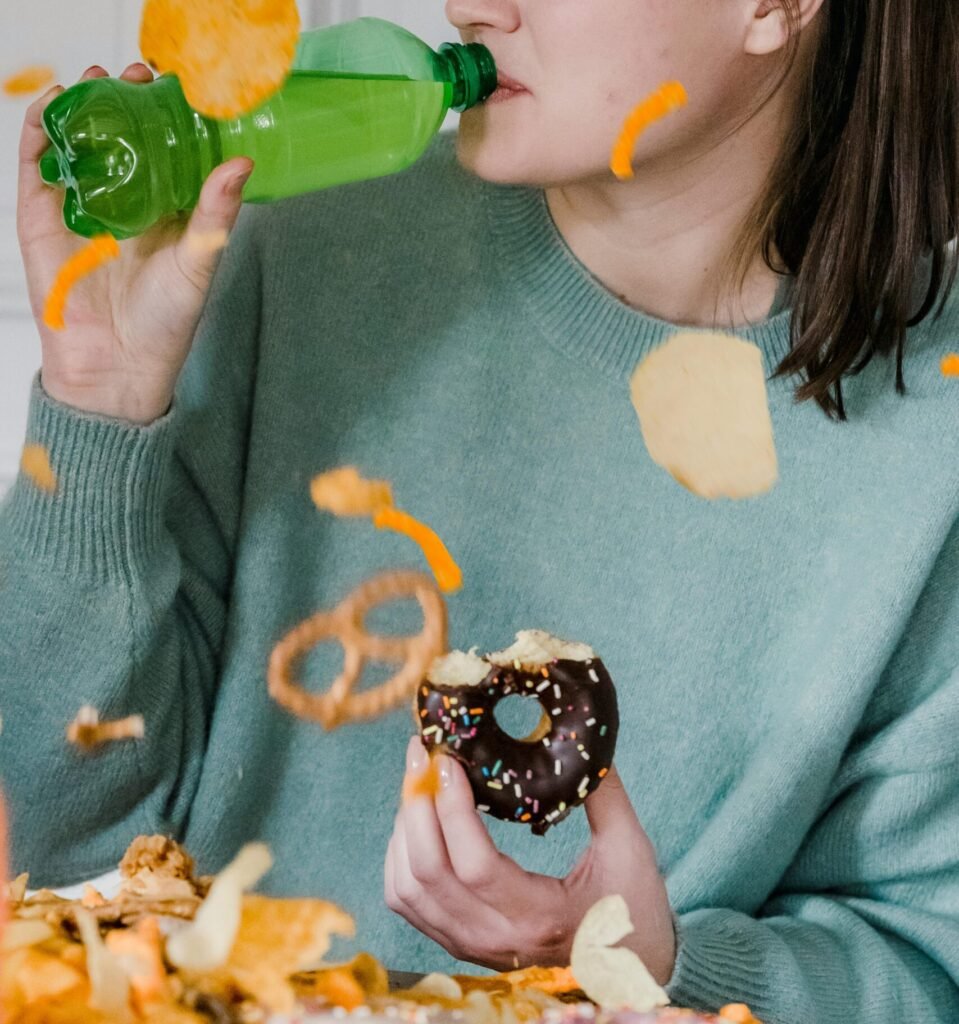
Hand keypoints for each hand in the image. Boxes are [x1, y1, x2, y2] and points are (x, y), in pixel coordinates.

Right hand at [17, 64, 253, 423]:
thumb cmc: (165, 323)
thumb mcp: (199, 263)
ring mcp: (81, 206)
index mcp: (166, 211)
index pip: (167, 151)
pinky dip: (41, 129)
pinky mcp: (42, 216)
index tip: (182, 86)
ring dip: (85, 105)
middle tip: (141, 74)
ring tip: (100, 78)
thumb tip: (242, 162)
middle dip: (128, 101)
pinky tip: (56, 104)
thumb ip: (216, 214)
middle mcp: (124, 202)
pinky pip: (37, 163)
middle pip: (122, 137)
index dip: (171, 117)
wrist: (115, 366)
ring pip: (79, 142)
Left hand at [385, 738, 676, 982]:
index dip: (453, 809)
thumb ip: (602, 794)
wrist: (631, 969)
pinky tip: (416, 821)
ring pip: (407, 889)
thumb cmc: (633, 908)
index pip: (475, 866)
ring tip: (419, 781)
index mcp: (541, 917)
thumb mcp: (629, 848)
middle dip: (416, 805)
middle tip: (422, 755)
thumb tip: (582, 737)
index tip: (449, 760)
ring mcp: (471, 944)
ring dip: (404, 829)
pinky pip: (406, 902)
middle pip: (427, 873)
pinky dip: (399, 858)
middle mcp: (496, 938)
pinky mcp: (458, 941)